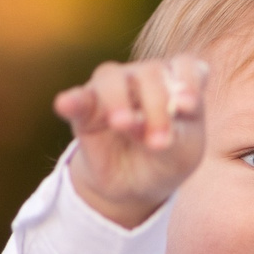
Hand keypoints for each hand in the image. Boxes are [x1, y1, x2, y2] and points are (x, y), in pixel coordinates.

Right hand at [53, 55, 208, 227]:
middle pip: (150, 73)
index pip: (186, 66)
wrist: (136, 187)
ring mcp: (113, 89)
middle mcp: (145, 78)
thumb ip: (171, 135)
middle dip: (156, 105)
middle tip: (158, 141)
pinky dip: (72, 100)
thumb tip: (138, 122)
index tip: (188, 105)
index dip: (188, 81)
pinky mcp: (85, 109)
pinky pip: (77, 99)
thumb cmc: (166, 160)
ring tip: (122, 124)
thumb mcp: (180, 154)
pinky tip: (64, 104)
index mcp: (177, 84)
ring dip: (118, 100)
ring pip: (112, 78)